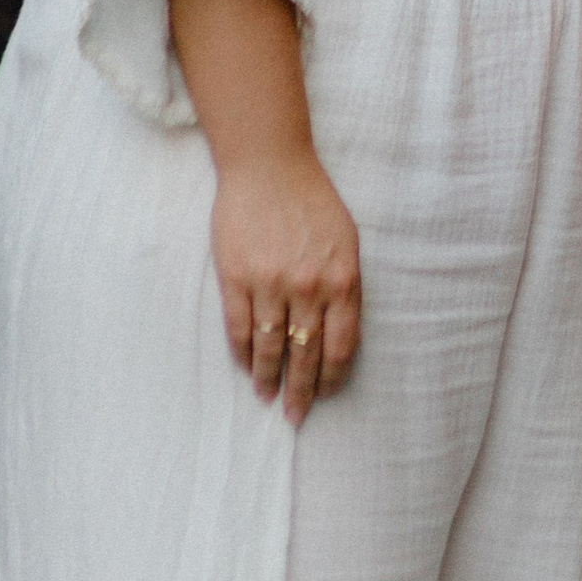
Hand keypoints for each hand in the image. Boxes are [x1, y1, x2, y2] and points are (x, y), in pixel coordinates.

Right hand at [211, 149, 362, 425]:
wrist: (269, 164)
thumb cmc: (312, 199)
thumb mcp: (345, 239)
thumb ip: (344, 285)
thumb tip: (338, 333)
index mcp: (341, 278)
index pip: (341, 345)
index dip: (332, 377)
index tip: (325, 393)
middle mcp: (308, 286)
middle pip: (305, 355)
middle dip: (301, 392)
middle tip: (295, 416)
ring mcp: (270, 284)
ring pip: (269, 348)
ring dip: (267, 378)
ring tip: (266, 396)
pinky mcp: (236, 278)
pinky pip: (239, 329)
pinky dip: (242, 354)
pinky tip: (245, 366)